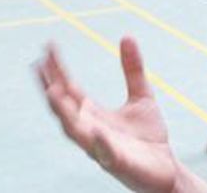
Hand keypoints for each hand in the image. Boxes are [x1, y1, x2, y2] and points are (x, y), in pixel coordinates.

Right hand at [37, 37, 178, 192]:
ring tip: (52, 91)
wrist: (167, 170)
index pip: (69, 87)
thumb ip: (132, 69)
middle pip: (63, 106)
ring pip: (74, 130)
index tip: (48, 46)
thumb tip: (126, 36)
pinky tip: (97, 132)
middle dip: (50, 86)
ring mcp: (101, 147)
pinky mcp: (118, 163)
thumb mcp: (141, 96)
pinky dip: (99, 143)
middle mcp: (90, 129)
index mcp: (93, 113)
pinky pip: (105, 154)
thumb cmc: (149, 137)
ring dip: (63, 112)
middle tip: (39, 65)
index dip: (57, 68)